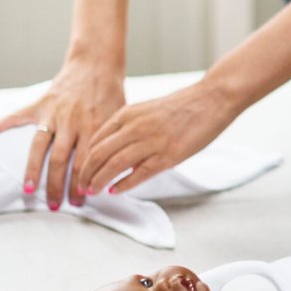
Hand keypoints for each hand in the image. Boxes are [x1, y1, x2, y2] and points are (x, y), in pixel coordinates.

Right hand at [0, 57, 124, 208]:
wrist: (96, 65)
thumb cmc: (111, 94)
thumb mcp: (120, 118)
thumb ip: (113, 142)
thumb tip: (118, 170)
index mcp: (94, 127)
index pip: (86, 162)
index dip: (82, 183)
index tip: (79, 201)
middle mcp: (72, 122)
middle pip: (61, 160)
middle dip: (58, 185)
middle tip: (55, 205)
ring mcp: (54, 114)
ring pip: (41, 146)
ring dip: (34, 170)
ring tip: (29, 190)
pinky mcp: (41, 104)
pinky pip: (16, 116)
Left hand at [75, 80, 237, 195]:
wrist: (212, 99)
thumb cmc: (183, 106)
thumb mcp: (147, 111)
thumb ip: (130, 128)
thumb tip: (116, 151)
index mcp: (127, 114)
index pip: (95, 140)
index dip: (83, 159)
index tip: (79, 170)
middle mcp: (135, 127)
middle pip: (98, 154)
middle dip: (85, 173)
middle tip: (80, 185)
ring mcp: (151, 142)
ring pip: (113, 166)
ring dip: (99, 181)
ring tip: (92, 191)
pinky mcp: (167, 156)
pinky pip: (138, 174)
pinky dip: (123, 185)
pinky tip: (115, 191)